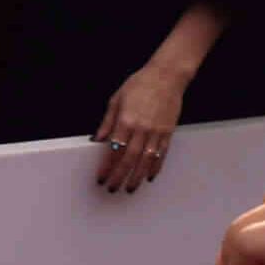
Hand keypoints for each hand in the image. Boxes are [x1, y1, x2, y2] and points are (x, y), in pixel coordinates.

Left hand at [94, 61, 184, 192]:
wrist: (167, 76)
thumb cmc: (140, 84)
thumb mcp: (116, 99)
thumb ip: (107, 122)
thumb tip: (97, 139)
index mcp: (126, 120)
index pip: (113, 150)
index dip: (106, 167)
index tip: (101, 178)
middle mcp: (141, 129)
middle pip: (129, 159)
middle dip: (119, 176)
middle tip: (112, 189)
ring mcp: (156, 132)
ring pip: (145, 160)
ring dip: (136, 177)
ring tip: (130, 188)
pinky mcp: (168, 132)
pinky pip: (161, 154)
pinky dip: (155, 167)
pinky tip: (149, 176)